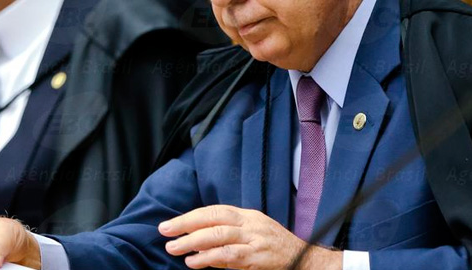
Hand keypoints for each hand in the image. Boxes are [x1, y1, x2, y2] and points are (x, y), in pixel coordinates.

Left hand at [158, 205, 341, 269]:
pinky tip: (195, 262)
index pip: (214, 211)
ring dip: (193, 242)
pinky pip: (231, 255)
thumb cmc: (275, 248)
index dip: (190, 216)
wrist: (306, 259)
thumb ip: (228, 235)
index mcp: (247, 215)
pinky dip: (210, 258)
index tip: (170, 224)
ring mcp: (256, 239)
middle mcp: (251, 223)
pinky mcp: (259, 257)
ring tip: (175, 249)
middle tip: (165, 232)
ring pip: (219, 235)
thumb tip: (197, 240)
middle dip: (186, 225)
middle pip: (213, 219)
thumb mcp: (252, 234)